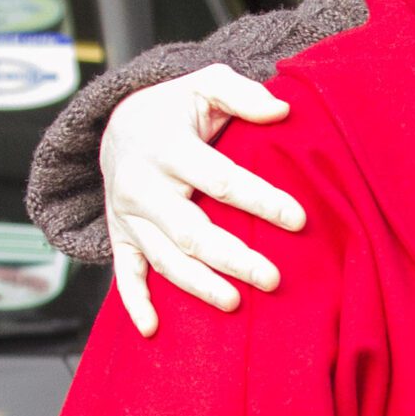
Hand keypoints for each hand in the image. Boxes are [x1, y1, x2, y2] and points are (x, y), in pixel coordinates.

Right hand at [102, 67, 302, 334]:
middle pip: (191, 230)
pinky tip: (154, 329)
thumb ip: (242, 94)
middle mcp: (143, 186)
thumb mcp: (205, 86)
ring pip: (164, 258)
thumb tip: (283, 110)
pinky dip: (135, 302)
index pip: (221, 180)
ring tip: (234, 303)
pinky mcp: (120, 236)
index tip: (298, 220)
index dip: (260, 200)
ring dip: (197, 284)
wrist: (116, 123)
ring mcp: (128, 216)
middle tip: (272, 278)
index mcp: (168, 148)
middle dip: (232, 257)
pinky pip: (124, 273)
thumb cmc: (177, 109)